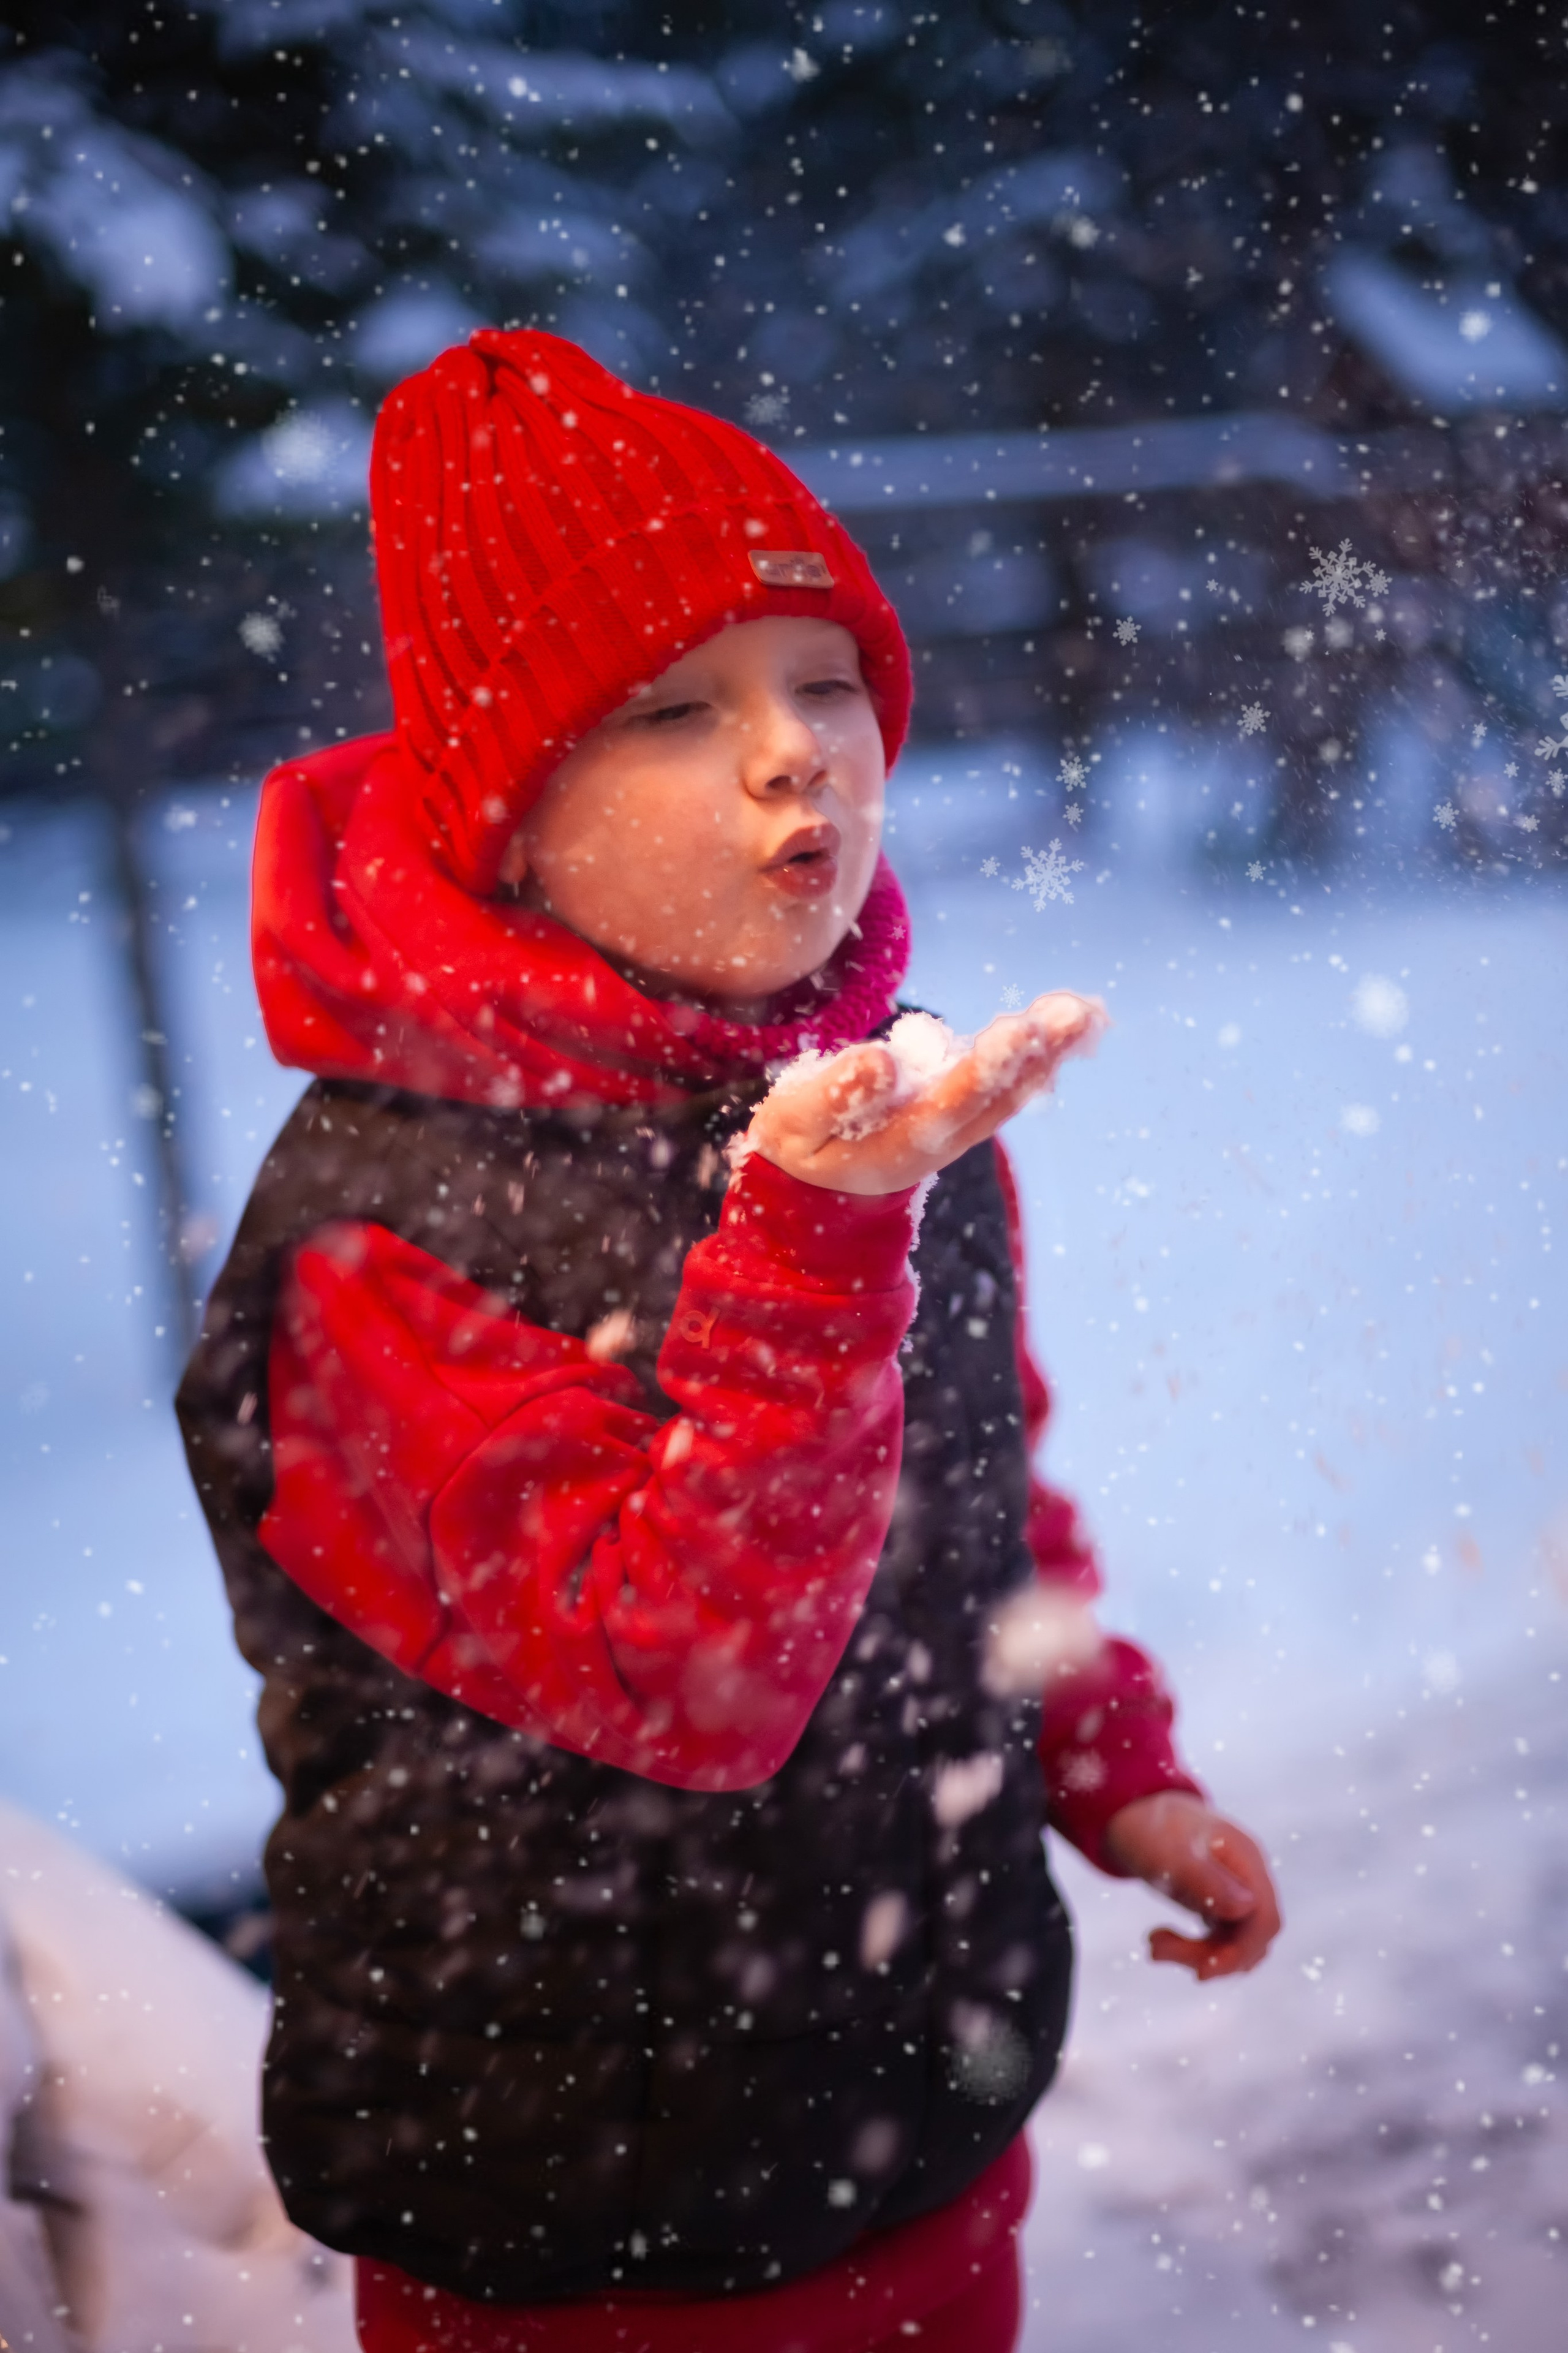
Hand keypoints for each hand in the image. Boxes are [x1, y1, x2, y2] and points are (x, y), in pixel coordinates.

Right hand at [744, 993, 1106, 1196]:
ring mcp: (961, 1125)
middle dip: (1035, 1052)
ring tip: (1084, 1010)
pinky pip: (1014, 1082)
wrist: (820, 1183)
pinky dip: (1046, 1053)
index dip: (986, 1069)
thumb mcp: (793, 1124)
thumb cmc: (802, 1144)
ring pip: (1015, 1090)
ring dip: (1052, 1051)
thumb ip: (832, 1096)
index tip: (1016, 1031)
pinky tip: (1075, 1019)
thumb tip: (881, 1060)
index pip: (950, 1104)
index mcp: (900, 1145)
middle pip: (998, 1096)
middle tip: (1072, 1012)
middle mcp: (943, 1139)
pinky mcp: (968, 1107)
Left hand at [1102, 1791, 1281, 1980]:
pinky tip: (1159, 1941)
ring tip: (1153, 1945)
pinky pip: (1218, 1937)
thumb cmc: (1148, 1826)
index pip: (1265, 1918)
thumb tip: (1248, 1909)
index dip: (1242, 1950)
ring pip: (1234, 1942)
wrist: (1128, 1810)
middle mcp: (1247, 1876)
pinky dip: (1192, 1947)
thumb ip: (1207, 1880)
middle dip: (1209, 1954)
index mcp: (1246, 1859)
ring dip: (1196, 1954)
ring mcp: (1234, 1889)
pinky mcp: (1217, 1900)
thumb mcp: (1170, 1854)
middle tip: (1156, 1950)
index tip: (1203, 1972)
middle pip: (1250, 1936)